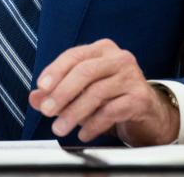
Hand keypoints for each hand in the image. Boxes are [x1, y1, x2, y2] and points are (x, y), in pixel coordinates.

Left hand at [29, 39, 179, 145]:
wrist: (148, 111)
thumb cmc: (113, 95)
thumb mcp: (83, 90)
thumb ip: (57, 91)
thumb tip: (35, 98)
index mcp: (102, 50)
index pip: (74, 55)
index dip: (55, 71)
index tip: (41, 87)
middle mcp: (119, 58)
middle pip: (85, 72)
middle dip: (62, 93)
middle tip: (47, 111)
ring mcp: (132, 77)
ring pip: (97, 92)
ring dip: (74, 113)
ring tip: (61, 128)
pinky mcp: (140, 98)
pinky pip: (112, 111)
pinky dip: (94, 124)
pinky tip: (84, 133)